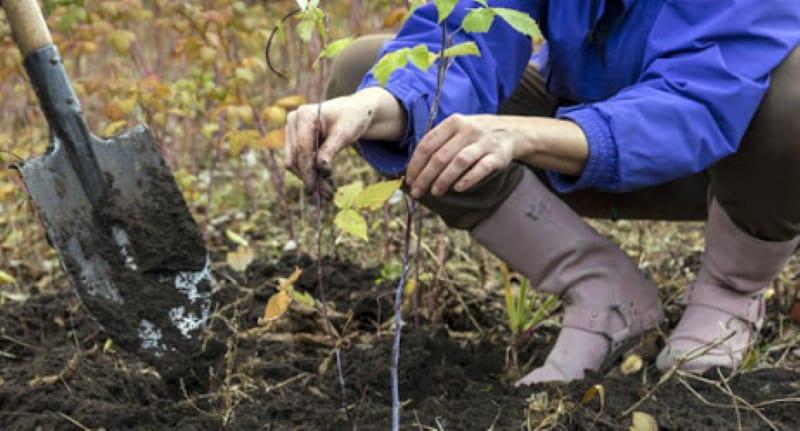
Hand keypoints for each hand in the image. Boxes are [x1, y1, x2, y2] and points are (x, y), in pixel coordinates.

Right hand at [284, 87, 405, 187]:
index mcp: (304, 115)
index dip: (307, 169)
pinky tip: (325, 182)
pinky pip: (298, 161)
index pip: (302, 147)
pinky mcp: (294, 140)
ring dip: (310, 178)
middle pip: (295, 157)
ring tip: (328, 191)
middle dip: (310, 177)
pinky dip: (310, 172)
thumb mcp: (344, 134)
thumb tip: (320, 168)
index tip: (315, 188)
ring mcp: (292, 131)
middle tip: (327, 195)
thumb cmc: (351, 118)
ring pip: (294, 162)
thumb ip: (330, 149)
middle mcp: (293, 121)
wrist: (353, 111)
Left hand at [405, 114, 589, 198]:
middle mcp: (468, 130)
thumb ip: (438, 144)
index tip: (409, 180)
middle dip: (425, 177)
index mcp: (453, 122)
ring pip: (458, 162)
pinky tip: (458, 189)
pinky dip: (468, 179)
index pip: (428, 144)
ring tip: (435, 192)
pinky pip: (481, 168)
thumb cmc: (475, 135)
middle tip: (418, 192)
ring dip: (444, 180)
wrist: (511, 131)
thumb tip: (413, 169)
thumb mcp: (457, 130)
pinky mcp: (498, 155)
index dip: (416, 164)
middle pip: (440, 156)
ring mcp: (484, 142)